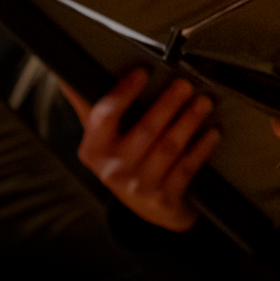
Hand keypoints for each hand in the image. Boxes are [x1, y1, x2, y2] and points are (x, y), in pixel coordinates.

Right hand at [62, 69, 217, 231]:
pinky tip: (212, 132)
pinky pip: (186, 168)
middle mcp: (113, 169)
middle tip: (185, 83)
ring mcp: (139, 186)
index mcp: (94, 149)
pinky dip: (201, 148)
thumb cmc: (124, 161)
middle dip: (167, 105)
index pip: (104, 116)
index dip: (123, 93)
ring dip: (188, 122)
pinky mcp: (164, 198)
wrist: (148, 209)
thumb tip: (67, 77)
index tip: (143, 71)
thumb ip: (89, 107)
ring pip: (168, 148)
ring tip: (204, 102)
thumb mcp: (102, 139)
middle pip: (145, 130)